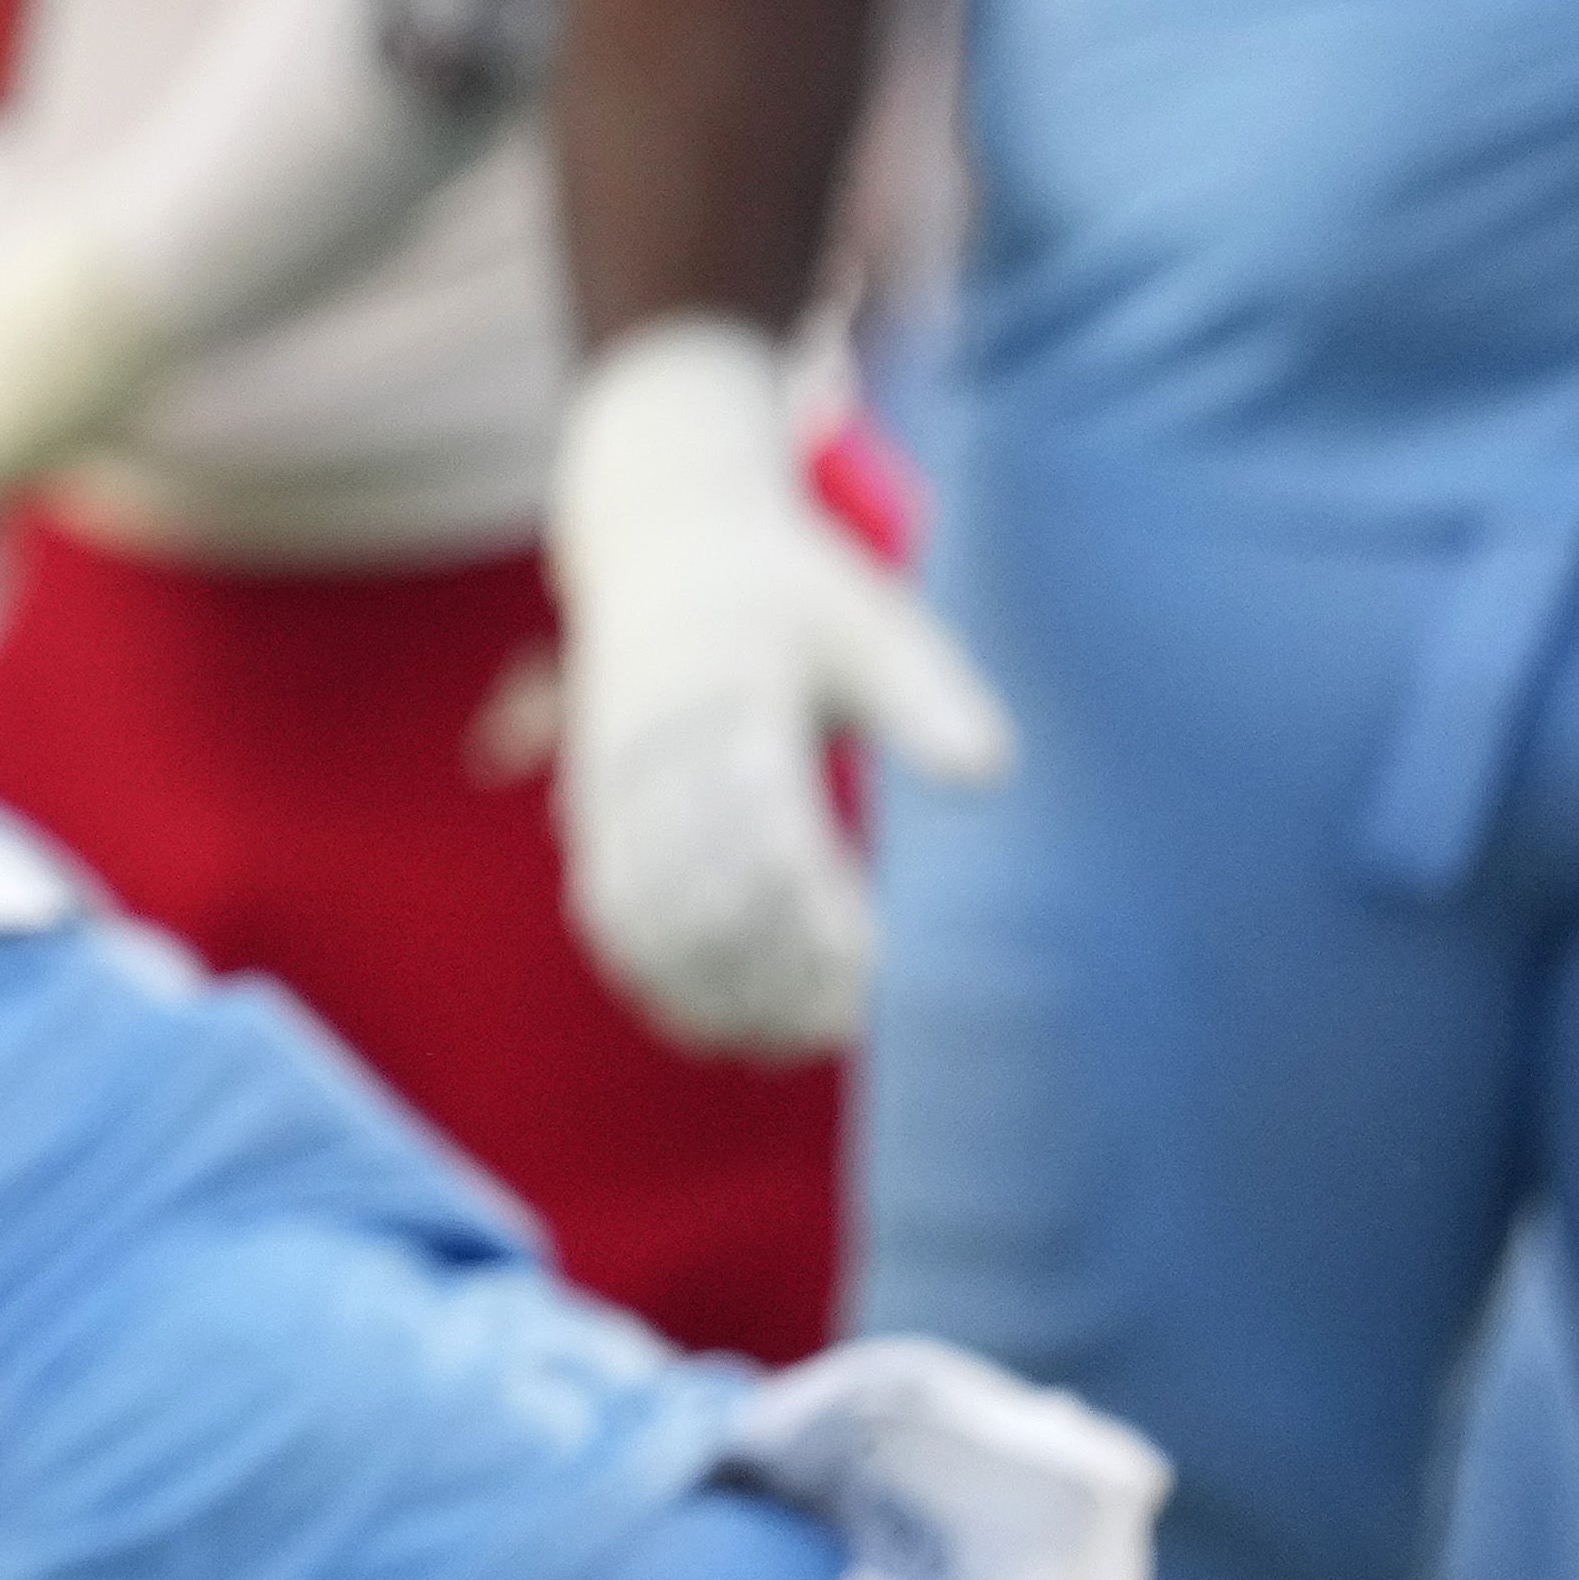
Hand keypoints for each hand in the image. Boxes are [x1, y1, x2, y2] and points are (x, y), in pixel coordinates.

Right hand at [548, 318, 1011, 1059]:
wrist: (662, 540)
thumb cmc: (792, 594)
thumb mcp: (868, 618)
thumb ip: (925, 694)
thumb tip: (988, 772)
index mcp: (729, 685)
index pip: (763, 818)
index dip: (812, 906)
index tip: (876, 962)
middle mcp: (655, 737)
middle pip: (700, 883)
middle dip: (771, 967)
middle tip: (851, 1022)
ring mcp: (610, 775)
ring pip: (648, 912)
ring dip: (716, 987)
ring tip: (798, 1039)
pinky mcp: (590, 808)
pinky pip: (607, 912)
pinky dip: (659, 980)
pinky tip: (723, 1026)